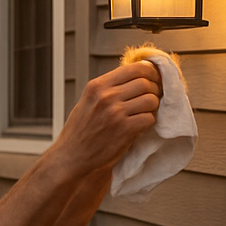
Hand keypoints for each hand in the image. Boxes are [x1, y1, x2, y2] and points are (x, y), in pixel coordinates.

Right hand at [52, 60, 161, 175]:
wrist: (71, 157)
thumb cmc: (79, 132)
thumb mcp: (88, 101)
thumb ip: (107, 88)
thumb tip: (134, 78)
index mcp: (97, 86)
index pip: (133, 68)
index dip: (149, 72)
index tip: (153, 79)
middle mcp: (106, 96)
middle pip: (145, 82)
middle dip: (154, 90)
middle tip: (152, 98)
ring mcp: (115, 113)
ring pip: (151, 100)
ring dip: (152, 107)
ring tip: (144, 113)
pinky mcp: (124, 129)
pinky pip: (149, 118)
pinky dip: (148, 122)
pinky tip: (139, 126)